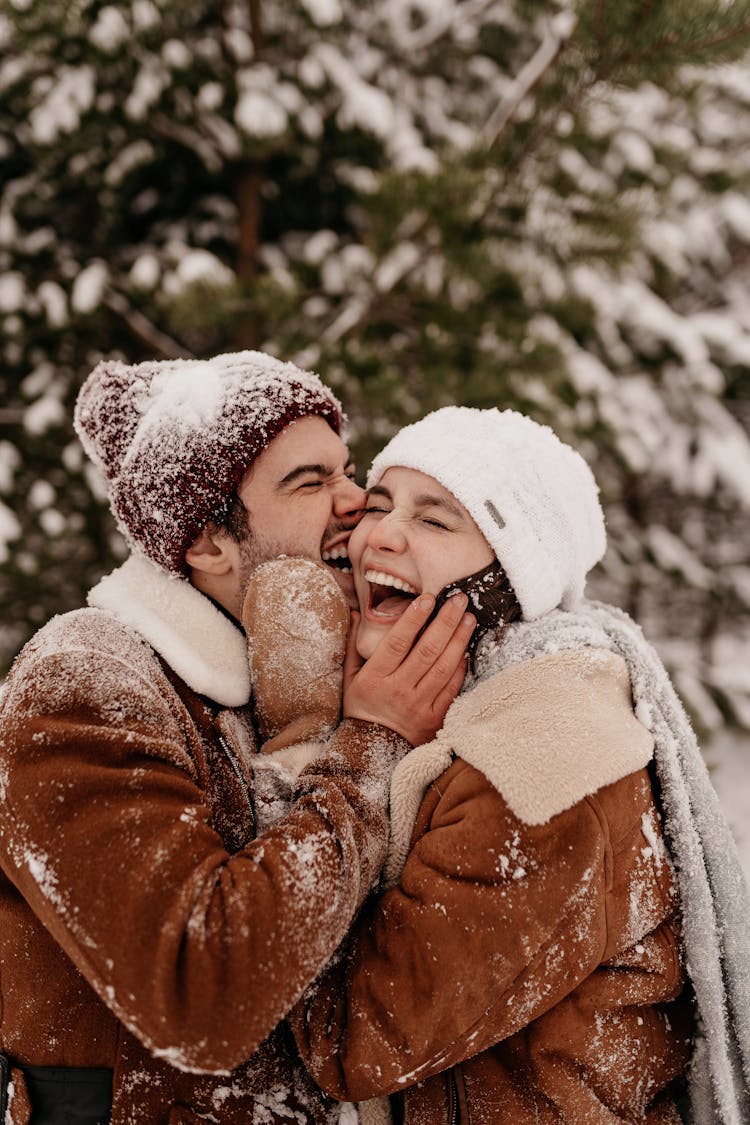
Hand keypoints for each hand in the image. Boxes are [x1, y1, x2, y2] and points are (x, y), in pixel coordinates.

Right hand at [343, 593, 474, 746]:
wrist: (373, 751)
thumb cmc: (361, 708)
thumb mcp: (350, 678)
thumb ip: (354, 645)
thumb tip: (355, 612)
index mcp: (376, 677)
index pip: (398, 642)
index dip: (414, 619)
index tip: (428, 598)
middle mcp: (399, 690)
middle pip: (427, 649)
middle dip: (446, 621)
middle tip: (459, 600)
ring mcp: (419, 705)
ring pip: (444, 666)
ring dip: (459, 640)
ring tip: (469, 619)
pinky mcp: (435, 718)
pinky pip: (452, 688)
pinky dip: (461, 667)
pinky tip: (466, 649)